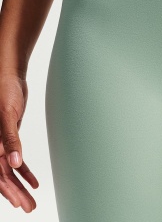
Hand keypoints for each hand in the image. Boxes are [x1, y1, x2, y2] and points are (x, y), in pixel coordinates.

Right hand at [0, 71, 38, 211]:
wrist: (10, 79)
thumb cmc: (5, 93)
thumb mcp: (8, 115)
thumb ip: (10, 139)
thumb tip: (15, 163)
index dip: (7, 190)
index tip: (19, 202)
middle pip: (3, 176)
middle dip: (16, 193)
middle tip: (29, 207)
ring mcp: (1, 145)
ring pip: (11, 170)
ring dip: (21, 186)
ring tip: (32, 200)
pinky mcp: (10, 140)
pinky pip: (16, 159)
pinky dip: (25, 171)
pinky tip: (34, 182)